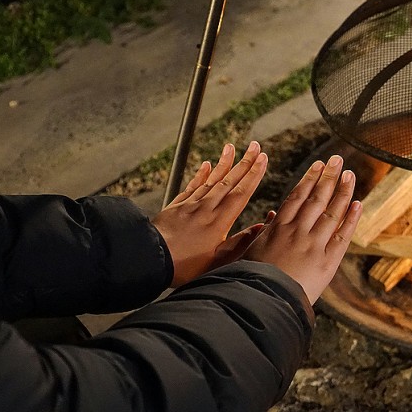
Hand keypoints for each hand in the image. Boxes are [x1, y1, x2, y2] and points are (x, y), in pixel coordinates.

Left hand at [152, 142, 267, 286]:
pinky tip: (206, 165)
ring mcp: (190, 205)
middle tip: (255, 146)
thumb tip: (260, 227)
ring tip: (232, 147)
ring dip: (224, 163)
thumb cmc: (184, 265)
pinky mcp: (176, 207)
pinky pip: (192, 186)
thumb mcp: (217, 261)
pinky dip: (200, 174)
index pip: (241, 193)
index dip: (254, 175)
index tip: (263, 159)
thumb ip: (240, 243)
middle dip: (245, 163)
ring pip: (211, 179)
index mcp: (219, 221)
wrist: (149, 258)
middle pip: (229, 181)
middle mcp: (206, 208)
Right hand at [243, 155, 361, 303]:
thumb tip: (272, 216)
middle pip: (316, 199)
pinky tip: (358, 203)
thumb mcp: (251, 251)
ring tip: (349, 175)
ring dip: (342, 192)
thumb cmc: (250, 280)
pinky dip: (351, 219)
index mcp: (277, 228)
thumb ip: (264, 232)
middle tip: (337, 160)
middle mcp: (297, 232)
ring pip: (331, 212)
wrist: (261, 301)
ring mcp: (313, 245)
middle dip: (328, 177)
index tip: (318, 166)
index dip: (309, 179)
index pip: (297, 197)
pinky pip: (342, 236)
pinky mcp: (326, 262)